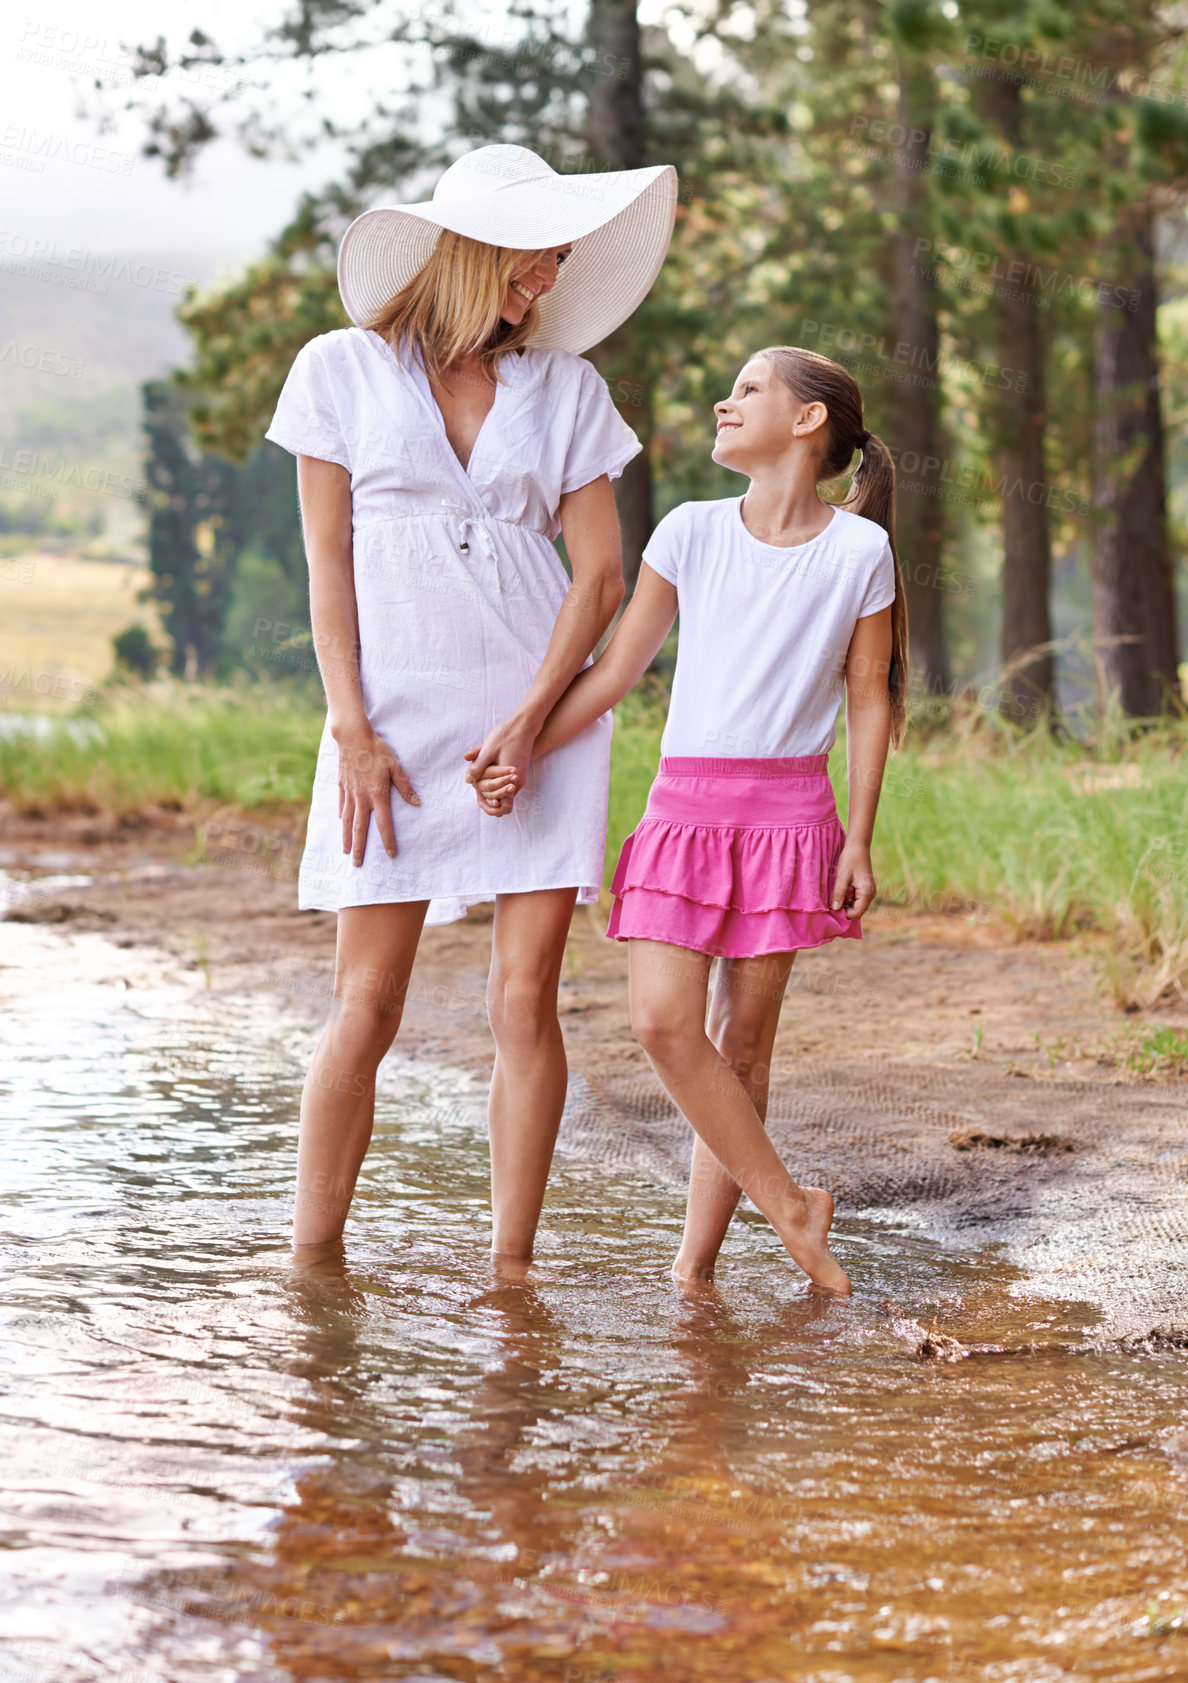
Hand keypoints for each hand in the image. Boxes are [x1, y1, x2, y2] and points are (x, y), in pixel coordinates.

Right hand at [335, 727, 418, 864]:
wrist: (352, 736)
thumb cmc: (377, 749)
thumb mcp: (395, 766)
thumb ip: (405, 786)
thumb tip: (416, 802)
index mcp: (377, 794)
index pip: (384, 823)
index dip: (388, 840)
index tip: (390, 854)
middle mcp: (361, 798)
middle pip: (360, 829)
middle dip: (359, 848)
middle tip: (357, 865)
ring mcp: (349, 793)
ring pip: (347, 821)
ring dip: (347, 838)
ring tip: (346, 852)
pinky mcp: (342, 785)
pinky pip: (341, 805)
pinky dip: (342, 817)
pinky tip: (341, 823)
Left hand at [463, 718, 535, 814]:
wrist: (524, 726)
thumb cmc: (505, 737)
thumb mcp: (488, 750)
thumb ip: (477, 767)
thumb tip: (467, 780)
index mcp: (511, 781)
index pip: (502, 807)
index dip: (489, 807)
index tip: (478, 797)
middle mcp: (517, 783)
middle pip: (502, 801)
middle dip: (487, 796)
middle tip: (475, 785)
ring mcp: (520, 779)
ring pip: (503, 792)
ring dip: (490, 787)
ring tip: (479, 776)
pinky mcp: (519, 773)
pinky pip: (505, 784)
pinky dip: (495, 781)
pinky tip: (486, 770)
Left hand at [831, 839, 875, 919]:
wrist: (858, 846)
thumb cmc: (850, 859)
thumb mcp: (842, 877)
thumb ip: (839, 893)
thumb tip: (835, 909)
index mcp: (867, 892)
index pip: (856, 913)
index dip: (844, 913)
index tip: (833, 907)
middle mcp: (871, 894)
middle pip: (857, 911)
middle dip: (845, 909)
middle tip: (833, 902)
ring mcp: (869, 892)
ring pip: (857, 906)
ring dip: (846, 904)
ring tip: (836, 896)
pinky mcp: (866, 888)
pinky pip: (857, 900)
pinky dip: (849, 899)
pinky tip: (841, 892)